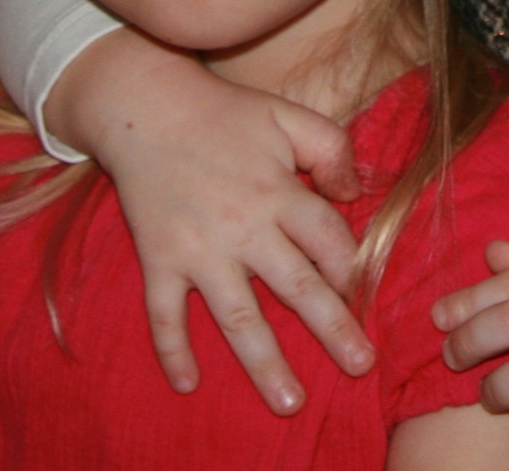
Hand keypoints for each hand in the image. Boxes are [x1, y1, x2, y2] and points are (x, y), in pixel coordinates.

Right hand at [48, 30, 371, 412]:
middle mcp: (244, 229)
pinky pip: (164, 314)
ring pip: (237, 317)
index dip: (352, 269)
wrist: (144, 108)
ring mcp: (199, 250)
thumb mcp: (287, 116)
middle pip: (297, 289)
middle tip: (360, 366)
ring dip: (264, 363)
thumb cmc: (224, 113)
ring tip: (289, 402)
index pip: (329, 242)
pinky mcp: (159, 259)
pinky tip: (188, 384)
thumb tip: (356, 191)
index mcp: (280, 193)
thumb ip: (331, 147)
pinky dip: (173, 350)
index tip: (363, 295)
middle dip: (333, 331)